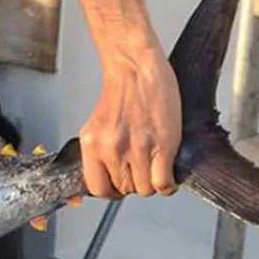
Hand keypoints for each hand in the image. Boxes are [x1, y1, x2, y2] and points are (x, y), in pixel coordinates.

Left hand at [79, 38, 181, 198]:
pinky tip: (167, 171)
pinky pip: (163, 184)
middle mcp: (110, 148)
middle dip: (133, 183)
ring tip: (153, 166)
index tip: (119, 185)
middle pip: (124, 190)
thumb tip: (109, 178)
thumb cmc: (122, 93)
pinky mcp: (162, 146)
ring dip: (151, 182)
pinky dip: (167, 184)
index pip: (97, 188)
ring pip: (145, 190)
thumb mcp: (99, 126)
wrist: (137, 68)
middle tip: (140, 168)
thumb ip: (101, 152)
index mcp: (91, 143)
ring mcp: (136, 148)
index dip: (112, 190)